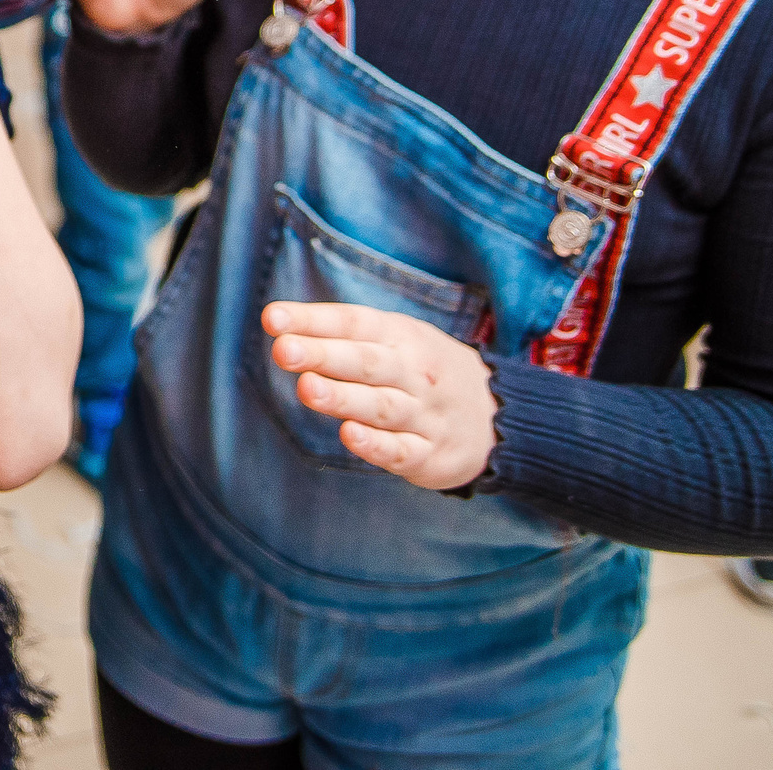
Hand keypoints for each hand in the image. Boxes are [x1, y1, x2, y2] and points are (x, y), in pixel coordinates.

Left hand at [262, 301, 497, 490]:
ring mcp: (424, 414)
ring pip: (381, 405)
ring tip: (308, 388)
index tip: (272, 317)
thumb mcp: (395, 340)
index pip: (353, 323)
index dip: (313, 320)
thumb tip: (280, 323)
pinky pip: (401, 449)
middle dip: (324, 355)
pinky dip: (376, 444)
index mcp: (401, 336)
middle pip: (365, 361)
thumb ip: (341, 334)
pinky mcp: (430, 454)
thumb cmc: (421, 371)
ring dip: (345, 398)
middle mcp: (413, 372)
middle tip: (284, 350)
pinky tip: (349, 434)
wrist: (500, 416)